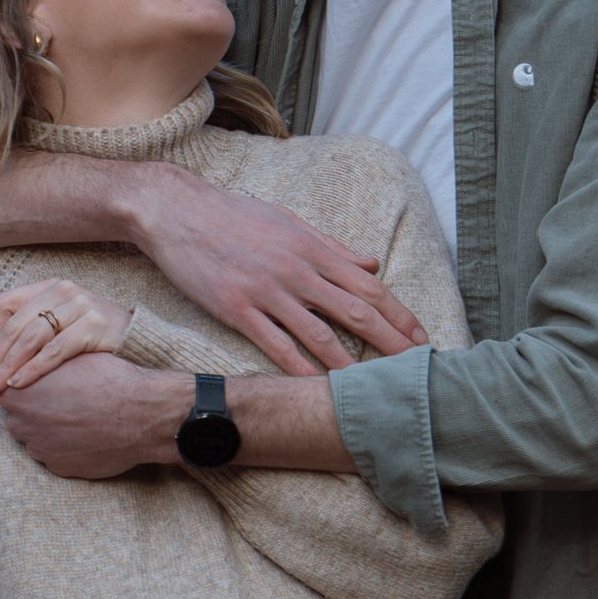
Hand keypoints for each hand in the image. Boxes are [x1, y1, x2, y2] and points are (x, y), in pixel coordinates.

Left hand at [0, 279, 133, 392]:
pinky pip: (54, 350)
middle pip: (16, 323)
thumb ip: (25, 324)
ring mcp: (80, 305)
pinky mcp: (94, 325)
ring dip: (11, 365)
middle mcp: (64, 291)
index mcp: (50, 288)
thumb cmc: (95, 341)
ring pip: (31, 337)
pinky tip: (21, 383)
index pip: (4, 304)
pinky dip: (33, 369)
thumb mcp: (58, 326)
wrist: (141, 346)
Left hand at [0, 355, 181, 476]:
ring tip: (79, 415)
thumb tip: (12, 348)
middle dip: (37, 407)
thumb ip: (33, 355)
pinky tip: (86, 433)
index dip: (28, 381)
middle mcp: (22, 424)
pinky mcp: (59, 468)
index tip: (47, 380)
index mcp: (18, 393)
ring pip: (37, 436)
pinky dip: (66, 445)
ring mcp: (40, 449)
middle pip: (20, 414)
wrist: (141, 413)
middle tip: (67, 398)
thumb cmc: (105, 376)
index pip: (7, 386)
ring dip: (50, 428)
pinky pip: (55, 455)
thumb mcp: (67, 355)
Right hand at [131, 171, 424, 373]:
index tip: (421, 338)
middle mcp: (296, 270)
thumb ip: (331, 247)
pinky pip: (274, 344)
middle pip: (354, 310)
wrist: (176, 210)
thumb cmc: (232, 215)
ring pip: (319, 334)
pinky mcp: (235, 308)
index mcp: (312, 249)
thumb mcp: (288, 222)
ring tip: (371, 389)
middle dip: (389, 341)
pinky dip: (297, 368)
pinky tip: (315, 388)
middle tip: (415, 369)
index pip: (367, 286)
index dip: (398, 314)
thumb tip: (371, 264)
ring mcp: (266, 290)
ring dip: (349, 365)